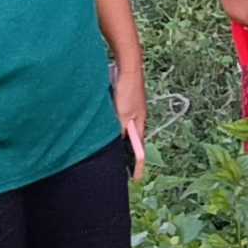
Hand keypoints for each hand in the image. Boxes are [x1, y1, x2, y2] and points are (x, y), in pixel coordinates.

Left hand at [114, 67, 147, 181]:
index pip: (140, 150)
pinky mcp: (125, 105)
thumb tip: (116, 143)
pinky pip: (121, 122)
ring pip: (126, 132)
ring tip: (114, 153)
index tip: (136, 178)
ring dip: (121, 142)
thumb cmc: (128, 91)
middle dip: (129, 155)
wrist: (128, 69)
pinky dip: (116, 130)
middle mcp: (137, 120)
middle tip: (122, 168)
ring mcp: (132, 112)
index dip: (138, 165)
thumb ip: (120, 131)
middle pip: (133, 141)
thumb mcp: (122, 115)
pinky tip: (107, 130)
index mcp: (140, 124)